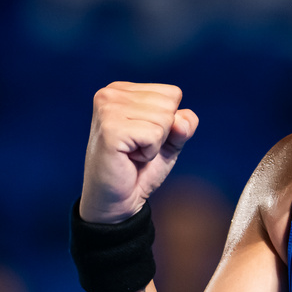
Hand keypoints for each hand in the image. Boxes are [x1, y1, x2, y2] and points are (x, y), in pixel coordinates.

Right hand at [81, 82, 198, 223]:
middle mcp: (111, 94)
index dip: (168, 122)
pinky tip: (130, 158)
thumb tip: (181, 121)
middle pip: (170, 104)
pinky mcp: (110, 130)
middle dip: (162, 132)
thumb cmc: (140, 168)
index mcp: (122, 90)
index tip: (143, 137)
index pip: (172, 93)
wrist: (117, 201)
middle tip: (137, 148)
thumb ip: (184, 124)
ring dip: (155, 144)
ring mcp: (108, 110)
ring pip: (164, 119)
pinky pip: (154, 135)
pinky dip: (149, 153)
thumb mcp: (170, 141)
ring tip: (132, 153)